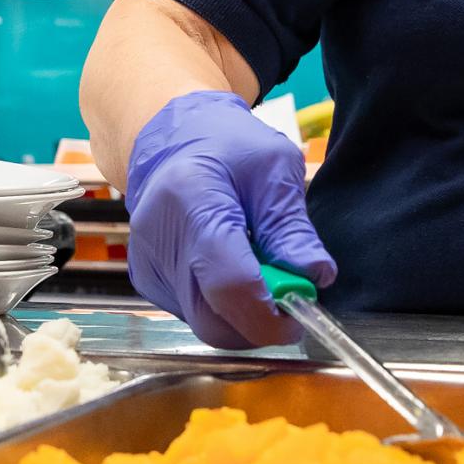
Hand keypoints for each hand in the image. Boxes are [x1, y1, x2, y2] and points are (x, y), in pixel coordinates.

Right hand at [124, 90, 334, 347]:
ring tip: (261, 274)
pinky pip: (193, 314)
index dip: (270, 314)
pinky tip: (233, 270)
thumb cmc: (229, 146)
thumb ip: (291, 226)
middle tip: (290, 298)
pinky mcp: (147, 281)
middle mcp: (158, 241)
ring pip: (205, 324)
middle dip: (260, 324)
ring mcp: (147, 266)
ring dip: (243, 316)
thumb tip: (316, 277)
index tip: (302, 310)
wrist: (173, 140)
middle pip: (213, 320)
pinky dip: (223, 307)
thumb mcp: (274, 168)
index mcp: (192, 201)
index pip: (230, 285)